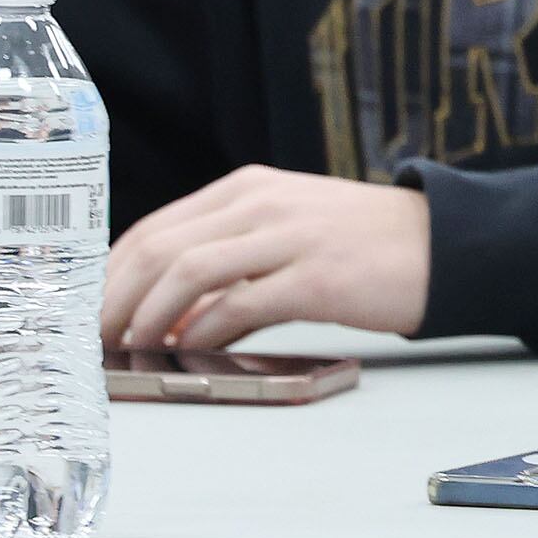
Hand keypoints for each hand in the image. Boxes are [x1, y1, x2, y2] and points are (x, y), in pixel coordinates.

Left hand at [102, 167, 429, 349]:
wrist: (445, 246)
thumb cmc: (364, 246)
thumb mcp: (290, 229)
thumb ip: (231, 258)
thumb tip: (169, 315)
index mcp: (251, 187)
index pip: (155, 228)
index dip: (111, 275)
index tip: (91, 313)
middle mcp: (264, 202)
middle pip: (160, 249)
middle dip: (115, 300)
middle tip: (96, 340)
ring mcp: (291, 236)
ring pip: (188, 272)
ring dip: (149, 317)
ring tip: (137, 349)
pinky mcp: (317, 277)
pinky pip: (240, 304)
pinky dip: (205, 332)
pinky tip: (195, 350)